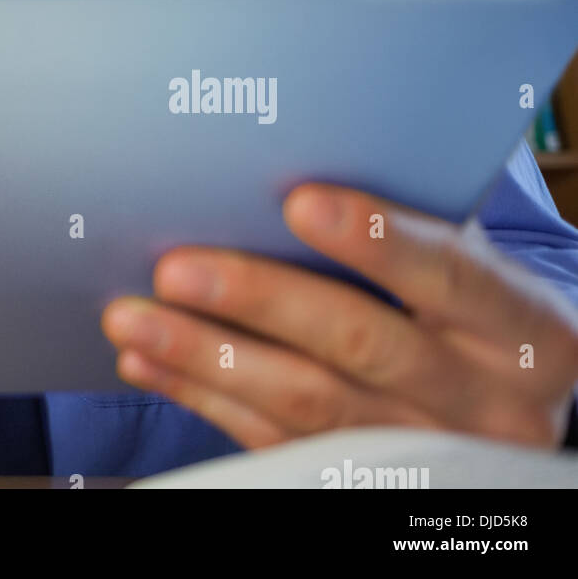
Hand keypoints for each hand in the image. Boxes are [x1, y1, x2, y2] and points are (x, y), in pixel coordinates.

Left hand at [101, 183, 577, 450]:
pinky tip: (150, 362)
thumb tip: (275, 178)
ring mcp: (423, 448)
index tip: (299, 200)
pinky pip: (275, 440)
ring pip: (306, 403)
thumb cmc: (467, 305)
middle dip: (258, 300)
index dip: (376, 239)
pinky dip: (204, 396)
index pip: (449, 275)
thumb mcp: (469, 267)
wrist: (510, 397)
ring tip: (132, 317)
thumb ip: (401, 231)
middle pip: (360, 344)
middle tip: (173, 267)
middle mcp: (484, 399)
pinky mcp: (363, 476)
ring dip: (206, 356)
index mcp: (522, 326)